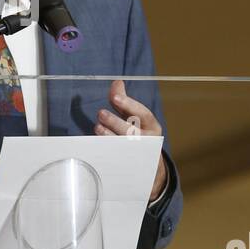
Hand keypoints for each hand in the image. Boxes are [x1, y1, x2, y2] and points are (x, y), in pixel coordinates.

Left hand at [95, 79, 167, 200]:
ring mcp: (138, 155)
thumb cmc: (138, 133)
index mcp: (152, 126)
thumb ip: (123, 101)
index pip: (143, 113)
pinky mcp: (128, 166)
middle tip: (101, 113)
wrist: (148, 166)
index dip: (129, 104)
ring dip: (109, 136)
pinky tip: (97, 144)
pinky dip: (106, 151)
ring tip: (98, 127)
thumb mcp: (133, 116)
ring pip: (124, 146)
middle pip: (132, 131)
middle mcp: (148, 141)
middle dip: (115, 122)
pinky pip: (116, 158)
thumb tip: (117, 82)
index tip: (115, 98)